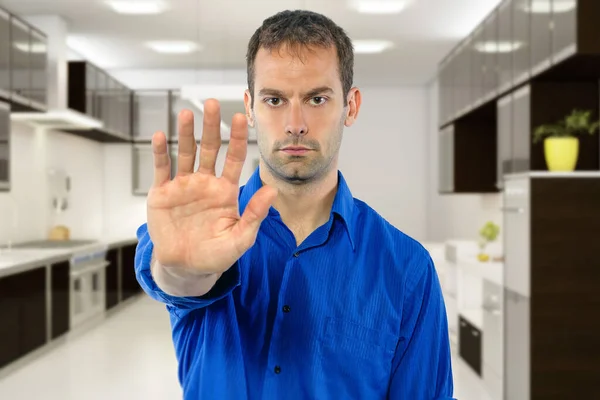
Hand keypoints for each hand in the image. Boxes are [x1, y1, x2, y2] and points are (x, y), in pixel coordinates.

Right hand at [146, 98, 276, 274]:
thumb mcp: (240, 239)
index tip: (241, 118)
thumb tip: (272, 191)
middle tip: (213, 103)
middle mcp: (205, 183)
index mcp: (226, 191)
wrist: (185, 268)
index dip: (238, 139)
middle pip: (210, 149)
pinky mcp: (161, 193)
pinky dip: (160, 153)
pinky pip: (161, 168)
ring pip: (185, 153)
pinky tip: (160, 136)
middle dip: (212, 127)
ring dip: (185, 133)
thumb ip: (254, 215)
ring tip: (186, 113)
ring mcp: (183, 186)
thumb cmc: (216, 255)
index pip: (235, 159)